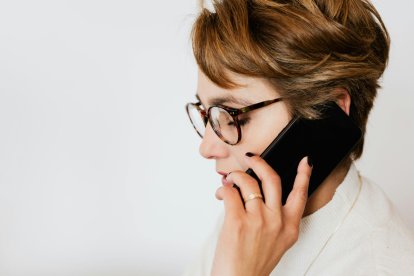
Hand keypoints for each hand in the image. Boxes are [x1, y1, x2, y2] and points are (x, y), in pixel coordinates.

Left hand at [212, 154, 312, 275]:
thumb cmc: (253, 264)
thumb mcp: (275, 242)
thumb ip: (274, 218)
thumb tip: (257, 191)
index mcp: (290, 228)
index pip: (300, 194)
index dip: (304, 175)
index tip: (307, 161)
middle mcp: (277, 222)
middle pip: (272, 179)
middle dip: (260, 162)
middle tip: (251, 157)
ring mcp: (258, 220)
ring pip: (247, 182)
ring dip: (236, 176)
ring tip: (229, 181)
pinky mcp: (237, 221)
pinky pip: (230, 192)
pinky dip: (223, 189)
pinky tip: (221, 194)